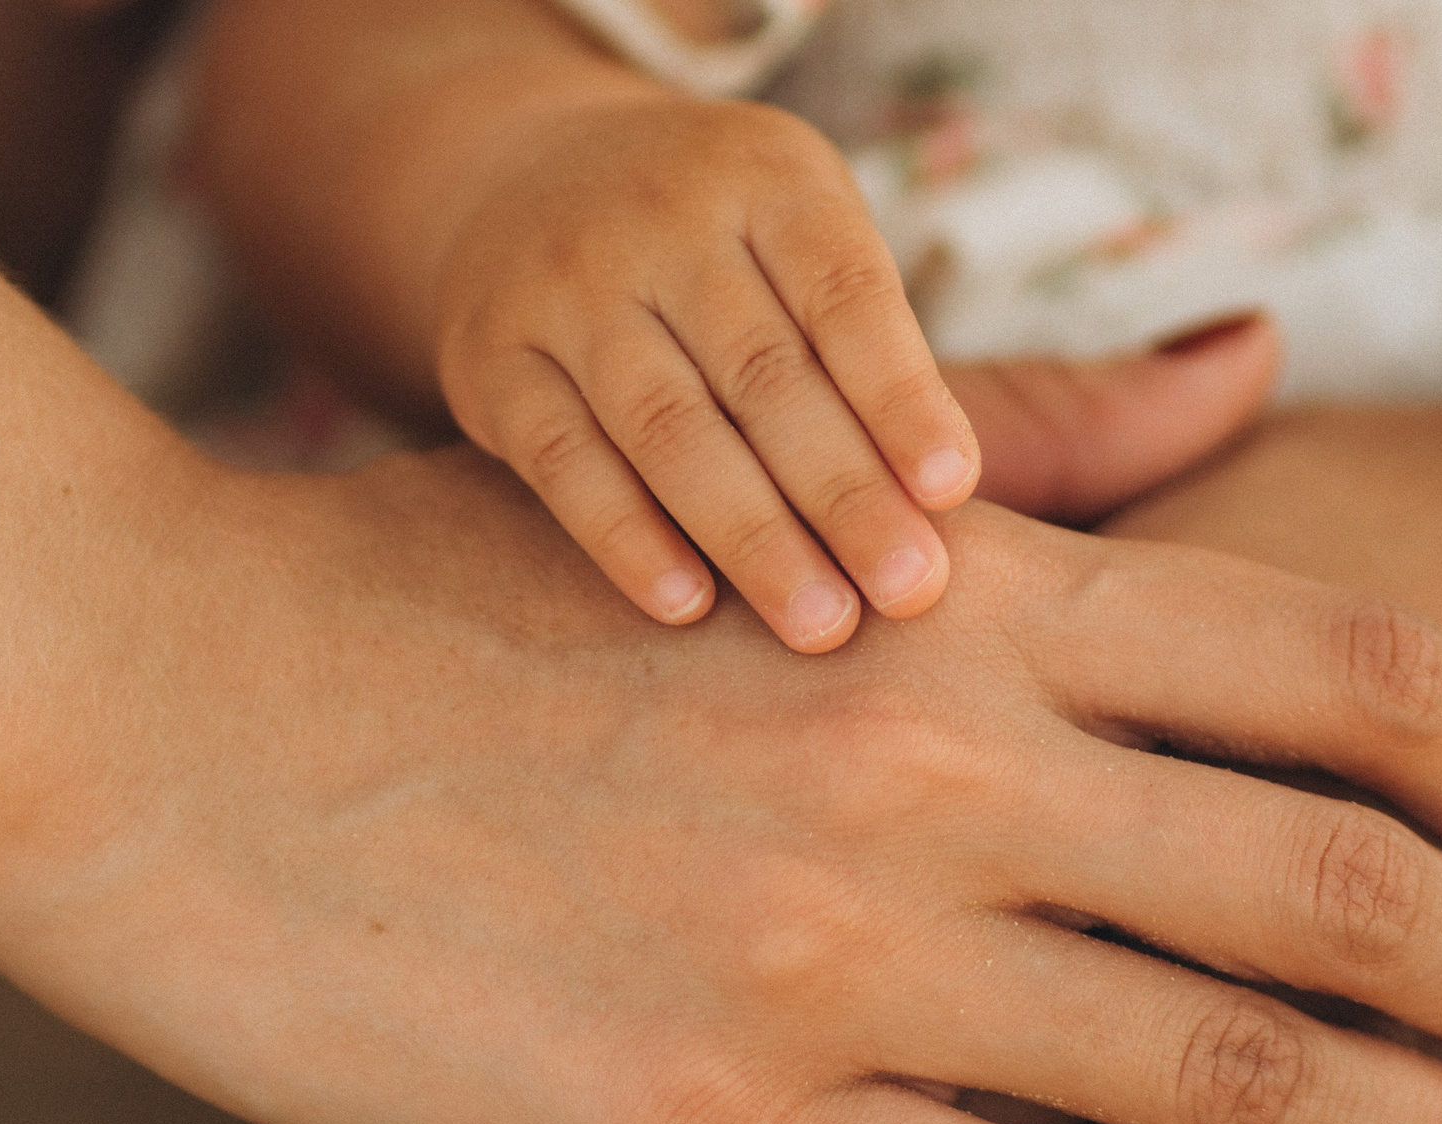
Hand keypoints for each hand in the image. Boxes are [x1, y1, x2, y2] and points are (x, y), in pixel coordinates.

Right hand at [0, 426, 1441, 1123]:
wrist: (139, 698)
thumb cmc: (437, 585)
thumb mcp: (739, 486)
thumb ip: (1019, 449)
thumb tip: (1251, 367)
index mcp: (953, 585)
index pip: (1340, 659)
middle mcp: (936, 748)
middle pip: (1348, 880)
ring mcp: (838, 946)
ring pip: (1241, 1073)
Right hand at [433, 93, 976, 648]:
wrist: (524, 179)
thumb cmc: (721, 248)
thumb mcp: (802, 235)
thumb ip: (866, 347)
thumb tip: (937, 502)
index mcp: (765, 181)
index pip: (844, 294)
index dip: (900, 395)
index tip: (951, 491)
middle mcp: (657, 220)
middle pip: (763, 374)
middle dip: (844, 492)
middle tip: (908, 591)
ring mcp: (563, 288)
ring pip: (667, 427)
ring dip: (751, 536)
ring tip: (821, 625)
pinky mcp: (489, 362)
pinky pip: (564, 461)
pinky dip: (626, 538)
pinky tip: (687, 606)